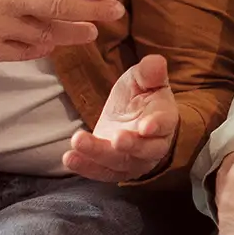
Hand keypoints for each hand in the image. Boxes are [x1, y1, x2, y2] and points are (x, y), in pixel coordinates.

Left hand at [64, 54, 177, 182]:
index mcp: (165, 118)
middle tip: (116, 138)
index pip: (165, 124)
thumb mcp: (143, 79)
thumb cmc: (141, 96)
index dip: (156, 125)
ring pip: (119, 163)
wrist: (131, 118)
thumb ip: (149, 72)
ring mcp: (133, 161)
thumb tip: (155, 62)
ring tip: (78, 141)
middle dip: (130, 145)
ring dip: (98, 154)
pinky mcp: (114, 169)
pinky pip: (101, 172)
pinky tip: (69, 157)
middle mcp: (153, 145)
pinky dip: (85, 167)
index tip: (145, 126)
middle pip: (145, 150)